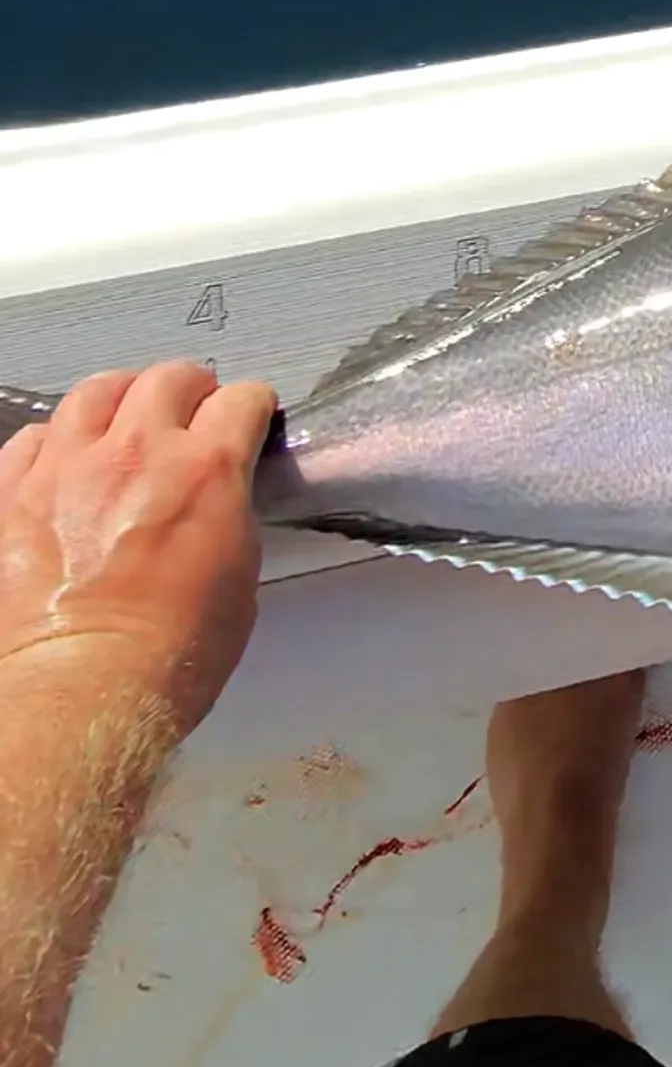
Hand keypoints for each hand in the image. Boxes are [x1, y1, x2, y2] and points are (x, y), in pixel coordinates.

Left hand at [0, 363, 277, 735]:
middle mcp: (137, 452)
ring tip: (127, 421)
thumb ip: (229, 514)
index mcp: (207, 470)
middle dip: (192, 390)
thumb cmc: (172, 652)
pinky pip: (32, 437)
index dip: (252, 408)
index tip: (250, 420)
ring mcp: (65, 467)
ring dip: (123, 399)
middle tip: (194, 413)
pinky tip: (67, 462)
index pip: (241, 399)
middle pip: (169, 377)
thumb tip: (220, 500)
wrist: (86, 688)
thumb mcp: (240, 575)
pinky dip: (56, 440)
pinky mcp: (11, 493)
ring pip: (96, 391)